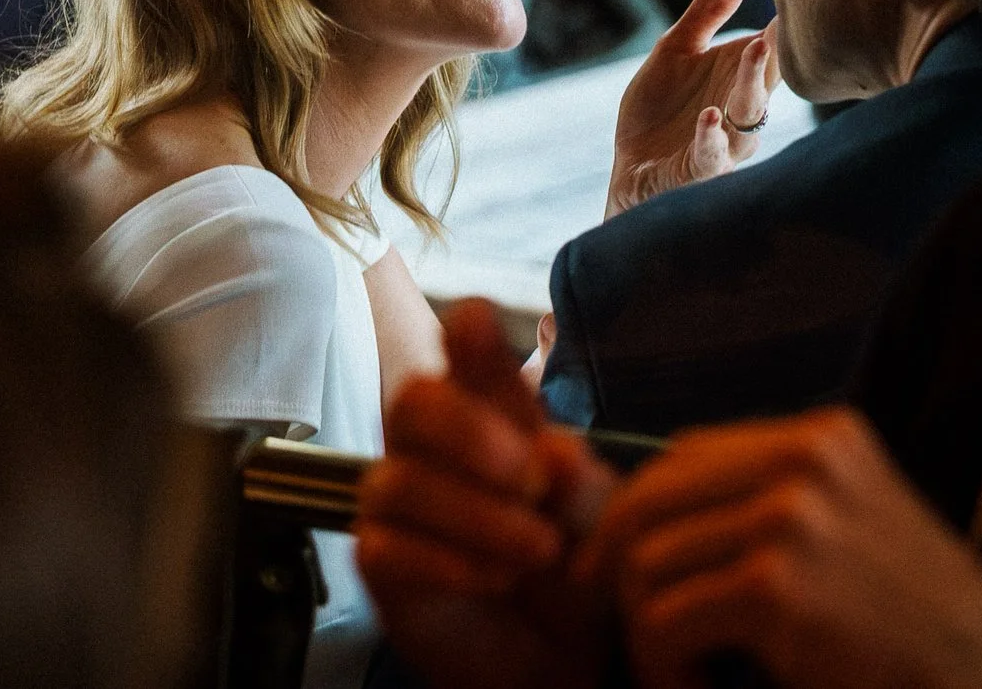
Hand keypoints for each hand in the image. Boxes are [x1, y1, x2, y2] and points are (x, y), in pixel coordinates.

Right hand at [356, 301, 616, 688]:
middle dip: (469, 432)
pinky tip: (497, 580)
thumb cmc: (575, 572)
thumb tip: (551, 450)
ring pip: (401, 481)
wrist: (562, 660)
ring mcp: (399, 503)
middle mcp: (433, 448)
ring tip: (540, 550)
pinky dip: (451, 563)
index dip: (466, 335)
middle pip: (411, 401)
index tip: (479, 325)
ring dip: (479, 516)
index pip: (463, 353)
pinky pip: (389, 547)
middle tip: (530, 476)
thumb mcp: (600, 524)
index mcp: (490, 415)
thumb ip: (581, 486)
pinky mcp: (381, 562)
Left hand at [589, 408, 981, 688]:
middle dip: (615, 568)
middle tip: (622, 627)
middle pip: (650, 499)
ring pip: (646, 562)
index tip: (620, 571)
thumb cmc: (915, 624)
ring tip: (676, 670)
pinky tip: (692, 688)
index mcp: (821, 437)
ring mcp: (792, 519)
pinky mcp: (778, 588)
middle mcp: (804, 461)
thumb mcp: (847, 528)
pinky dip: (662, 667)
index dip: (638, 516)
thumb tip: (637, 512)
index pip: (683, 457)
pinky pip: (665, 620)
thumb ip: (762, 504)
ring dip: (644, 630)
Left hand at [609, 0, 779, 217]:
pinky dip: (711, 138)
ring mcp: (725, 143)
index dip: (782, 21)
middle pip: (765, 78)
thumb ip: (711, 8)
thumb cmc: (662, 108)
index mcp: (742, 76)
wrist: (632, 170)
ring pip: (748, 116)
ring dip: (751, 85)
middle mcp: (742, 110)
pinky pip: (712, 157)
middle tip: (777, 17)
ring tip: (753, 51)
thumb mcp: (678, 48)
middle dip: (771, 50)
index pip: (772, 46)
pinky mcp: (697, 171)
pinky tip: (708, 116)